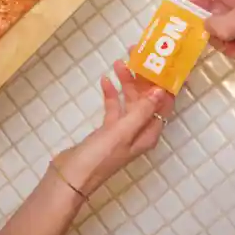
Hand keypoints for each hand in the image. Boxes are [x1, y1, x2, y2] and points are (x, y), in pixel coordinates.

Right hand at [53, 59, 173, 195]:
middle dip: (143, 78)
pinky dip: (111, 93)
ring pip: (130, 101)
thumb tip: (161, 90)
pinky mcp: (107, 130)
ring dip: (126, 82)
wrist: (69, 178)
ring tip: (118, 63)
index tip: (163, 62)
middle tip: (135, 56)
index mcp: (148, 133)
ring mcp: (123, 131)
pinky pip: (114, 107)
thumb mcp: (123, 131)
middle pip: (146, 99)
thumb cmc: (99, 157)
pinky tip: (105, 81)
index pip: (164, 104)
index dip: (165, 83)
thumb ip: (142, 110)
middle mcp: (139, 132)